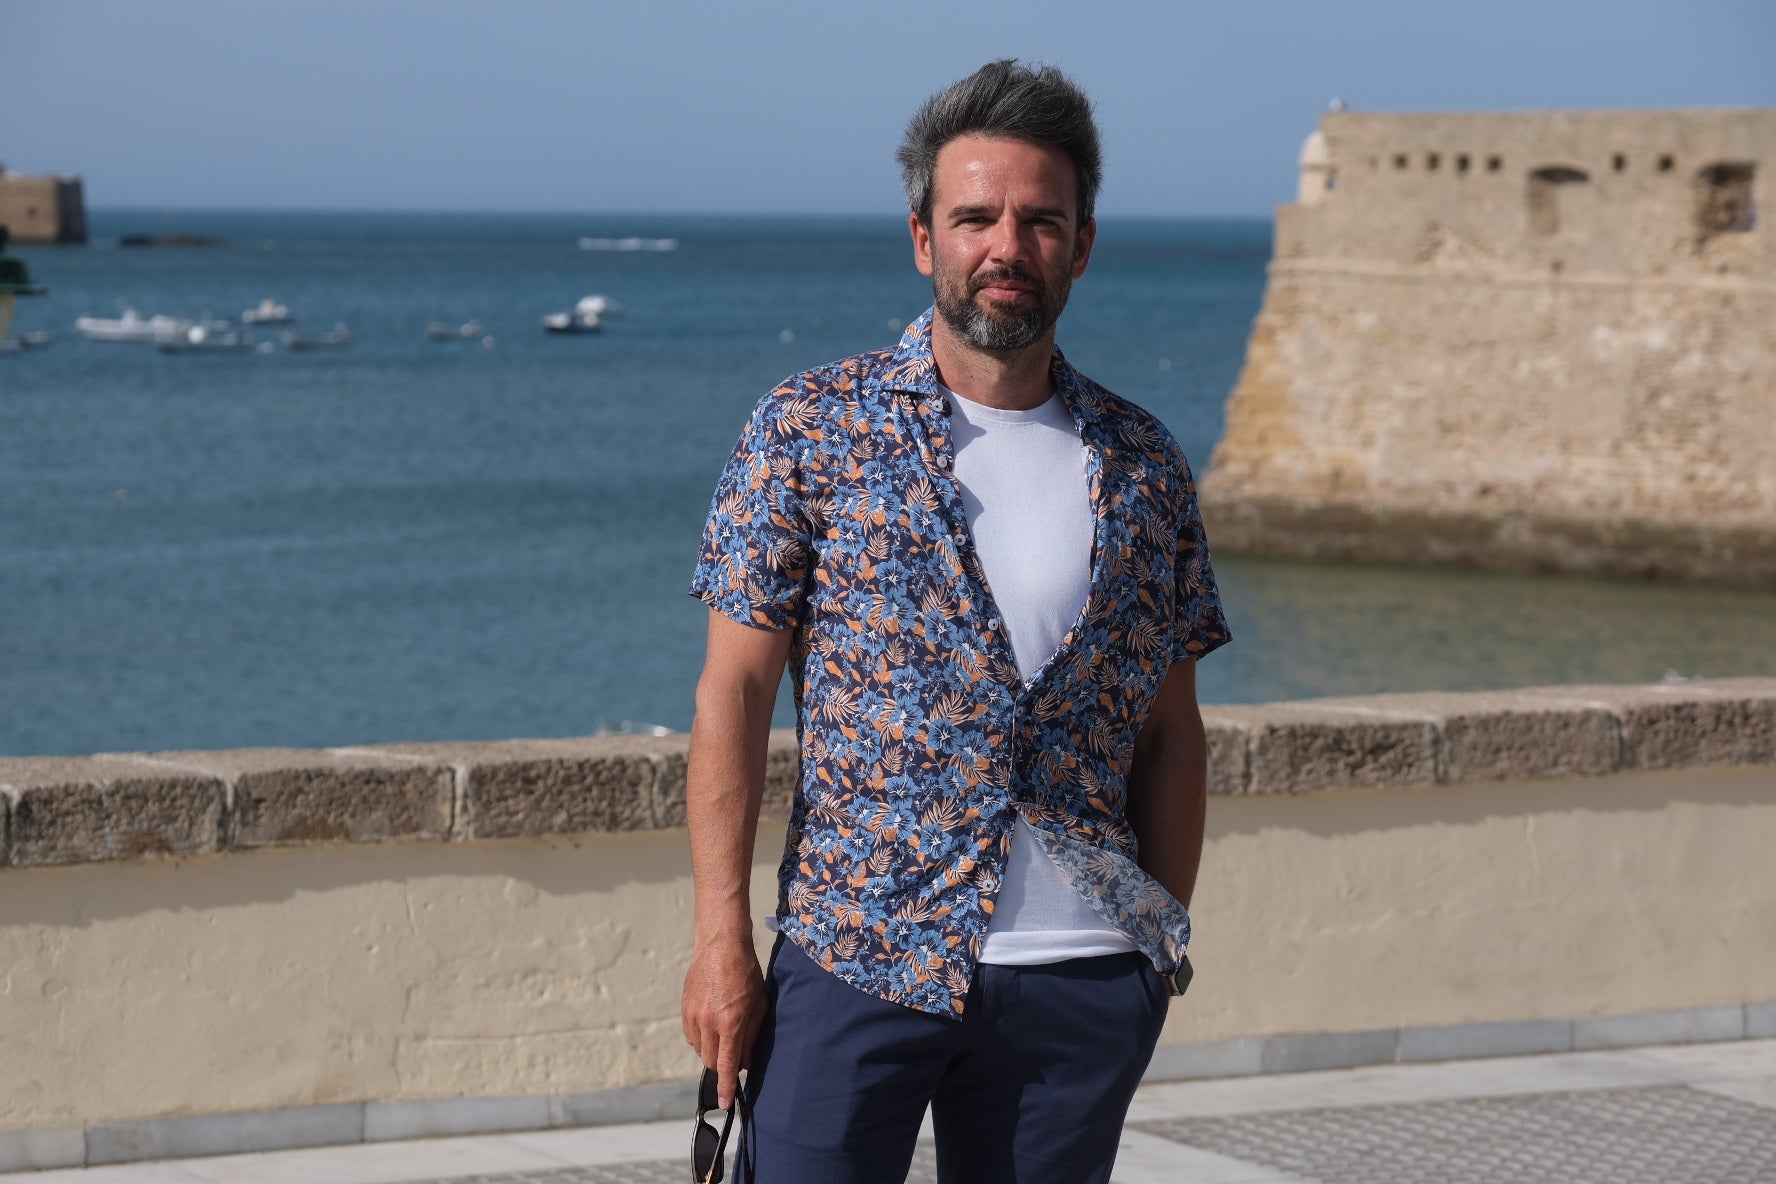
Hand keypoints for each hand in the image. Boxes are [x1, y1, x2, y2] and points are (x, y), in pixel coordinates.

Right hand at [682, 935, 766, 1108]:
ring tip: (725, 1031)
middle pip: (712, 1061)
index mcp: (731, 1022)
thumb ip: (751, 1037)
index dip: (726, 1087)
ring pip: (701, 1051)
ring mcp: (693, 1016)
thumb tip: (744, 1062)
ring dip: (713, 1051)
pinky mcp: (684, 1010)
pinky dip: (702, 1038)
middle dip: (724, 1066)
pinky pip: (691, 1037)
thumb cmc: (746, 974)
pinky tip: (712, 1024)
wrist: (721, 946)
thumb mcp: (759, 1006)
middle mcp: (709, 1022)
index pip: (728, 1064)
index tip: (725, 1103)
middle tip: (736, 1053)